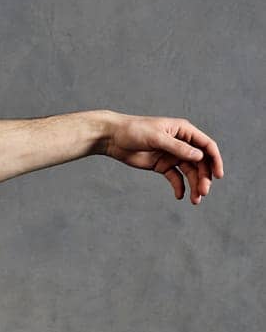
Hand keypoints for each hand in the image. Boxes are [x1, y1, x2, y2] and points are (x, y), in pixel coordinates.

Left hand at [99, 113, 223, 203]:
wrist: (113, 138)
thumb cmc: (134, 131)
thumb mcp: (156, 138)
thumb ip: (177, 147)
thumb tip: (199, 157)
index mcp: (184, 131)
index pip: (206, 146)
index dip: (215, 160)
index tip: (219, 176)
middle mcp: (181, 143)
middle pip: (200, 163)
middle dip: (203, 178)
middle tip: (203, 193)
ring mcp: (172, 155)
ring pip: (189, 172)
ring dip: (194, 185)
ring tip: (195, 200)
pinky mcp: (161, 165)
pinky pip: (175, 178)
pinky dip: (179, 187)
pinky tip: (180, 196)